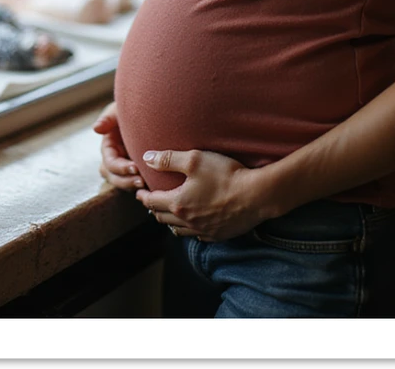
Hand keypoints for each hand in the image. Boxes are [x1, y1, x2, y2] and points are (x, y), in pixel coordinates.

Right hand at [92, 102, 143, 191]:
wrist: (149, 110)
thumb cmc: (132, 107)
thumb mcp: (118, 110)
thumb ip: (108, 118)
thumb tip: (95, 129)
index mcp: (108, 146)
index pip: (109, 162)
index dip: (120, 168)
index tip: (135, 168)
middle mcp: (114, 158)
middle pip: (113, 177)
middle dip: (125, 181)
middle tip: (141, 181)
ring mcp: (125, 165)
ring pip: (123, 182)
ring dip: (132, 185)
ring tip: (146, 185)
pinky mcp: (137, 169)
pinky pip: (135, 181)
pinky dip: (141, 186)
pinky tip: (152, 186)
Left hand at [136, 148, 271, 241]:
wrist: (256, 195)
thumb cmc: (225, 174)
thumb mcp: (194, 159)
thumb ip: (168, 159)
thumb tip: (146, 158)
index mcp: (178, 203)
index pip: (153, 201)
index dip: (143, 196)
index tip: (138, 192)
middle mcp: (188, 221)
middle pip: (163, 217)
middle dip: (154, 208)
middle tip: (151, 201)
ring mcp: (203, 231)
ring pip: (178, 230)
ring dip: (169, 221)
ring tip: (167, 213)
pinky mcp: (218, 235)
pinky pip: (196, 237)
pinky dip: (188, 230)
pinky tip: (191, 224)